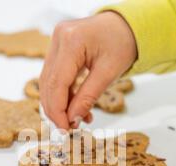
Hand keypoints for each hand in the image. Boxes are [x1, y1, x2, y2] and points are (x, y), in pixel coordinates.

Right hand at [39, 12, 136, 128]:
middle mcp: (59, 40)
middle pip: (49, 83)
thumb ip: (88, 97)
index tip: (65, 128)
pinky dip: (64, 95)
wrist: (126, 26)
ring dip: (60, 105)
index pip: (57, 83)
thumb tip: (73, 120)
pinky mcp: (58, 50)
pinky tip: (76, 108)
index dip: (58, 110)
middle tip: (68, 129)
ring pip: (49, 82)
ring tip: (76, 120)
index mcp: (72, 41)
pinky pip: (55, 77)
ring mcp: (56, 43)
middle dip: (56, 110)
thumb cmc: (122, 43)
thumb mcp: (109, 73)